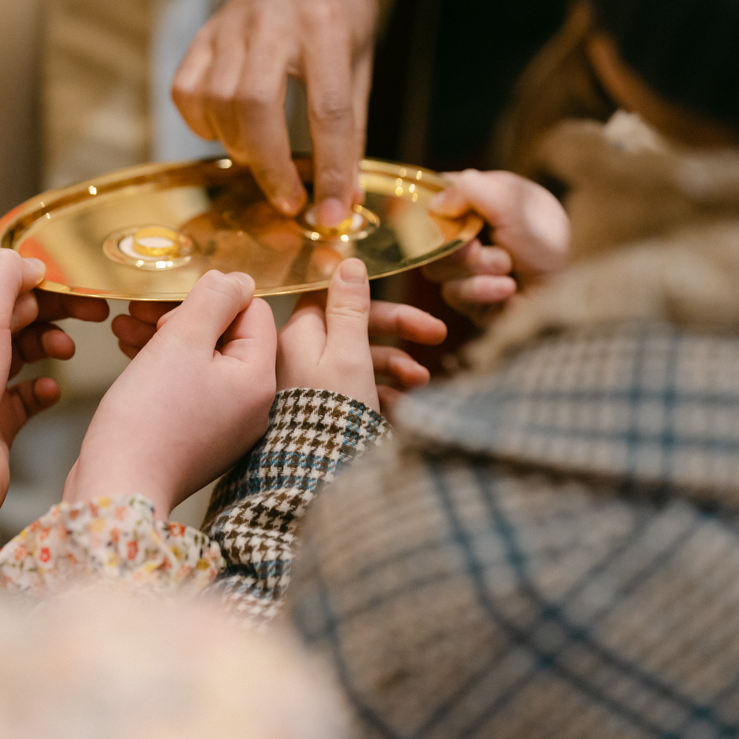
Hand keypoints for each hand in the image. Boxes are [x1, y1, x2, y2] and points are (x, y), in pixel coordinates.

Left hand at [0, 248, 108, 565]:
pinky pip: (29, 396)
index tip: (74, 281)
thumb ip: (3, 278)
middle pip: (15, 315)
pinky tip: (52, 390)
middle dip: (53, 310)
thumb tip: (29, 262)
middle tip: (93, 311)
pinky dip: (45, 388)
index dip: (36, 278)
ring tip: (66, 350)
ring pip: (25, 352)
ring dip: (50, 345)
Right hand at [65, 270, 276, 517]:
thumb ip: (213, 301)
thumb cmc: (148, 418)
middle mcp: (252, 405)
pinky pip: (190, 387)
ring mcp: (226, 425)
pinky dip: (164, 367)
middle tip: (146, 317)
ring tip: (126, 327)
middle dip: (186, 318)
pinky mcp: (198, 437)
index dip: (214, 300)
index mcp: (258, 380)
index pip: (254, 312)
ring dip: (168, 337)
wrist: (118, 489)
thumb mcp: (181, 341)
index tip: (173, 310)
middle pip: (230, 336)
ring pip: (204, 361)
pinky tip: (130, 353)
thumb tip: (237, 280)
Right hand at [172, 0, 377, 226]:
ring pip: (217, 102)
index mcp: (327, 25)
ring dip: (240, 148)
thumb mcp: (361, 61)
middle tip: (288, 200)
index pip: (328, 110)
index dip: (330, 170)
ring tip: (264, 161)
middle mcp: (273, 22)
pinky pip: (187, 92)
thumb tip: (343, 199)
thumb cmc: (341, 11)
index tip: (331, 214)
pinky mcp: (203, 35)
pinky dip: (203, 125)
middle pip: (256, 105)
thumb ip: (351, 129)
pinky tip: (230, 131)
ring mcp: (230, 26)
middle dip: (270, 165)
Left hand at [277, 258, 447, 413]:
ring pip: (359, 360)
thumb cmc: (333, 412)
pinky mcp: (324, 411)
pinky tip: (403, 404)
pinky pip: (357, 391)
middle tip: (437, 334)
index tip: (405, 300)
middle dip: (397, 330)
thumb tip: (346, 261)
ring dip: (395, 364)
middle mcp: (301, 356)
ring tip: (421, 381)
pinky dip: (383, 391)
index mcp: (300, 335)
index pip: (335, 298)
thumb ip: (350, 307)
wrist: (317, 477)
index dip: (374, 298)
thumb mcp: (349, 352)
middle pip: (353, 328)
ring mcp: (312, 385)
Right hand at [423, 170, 569, 325]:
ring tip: (508, 267)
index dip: (438, 204)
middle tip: (477, 247)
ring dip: (477, 268)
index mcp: (485, 201)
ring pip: (438, 268)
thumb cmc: (548, 243)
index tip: (447, 212)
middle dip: (458, 245)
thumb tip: (436, 203)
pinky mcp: (470, 299)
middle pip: (431, 236)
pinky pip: (454, 294)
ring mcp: (468, 267)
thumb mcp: (513, 205)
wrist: (569, 293)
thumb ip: (472, 191)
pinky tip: (508, 287)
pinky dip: (482, 290)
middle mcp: (473, 232)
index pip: (442, 194)